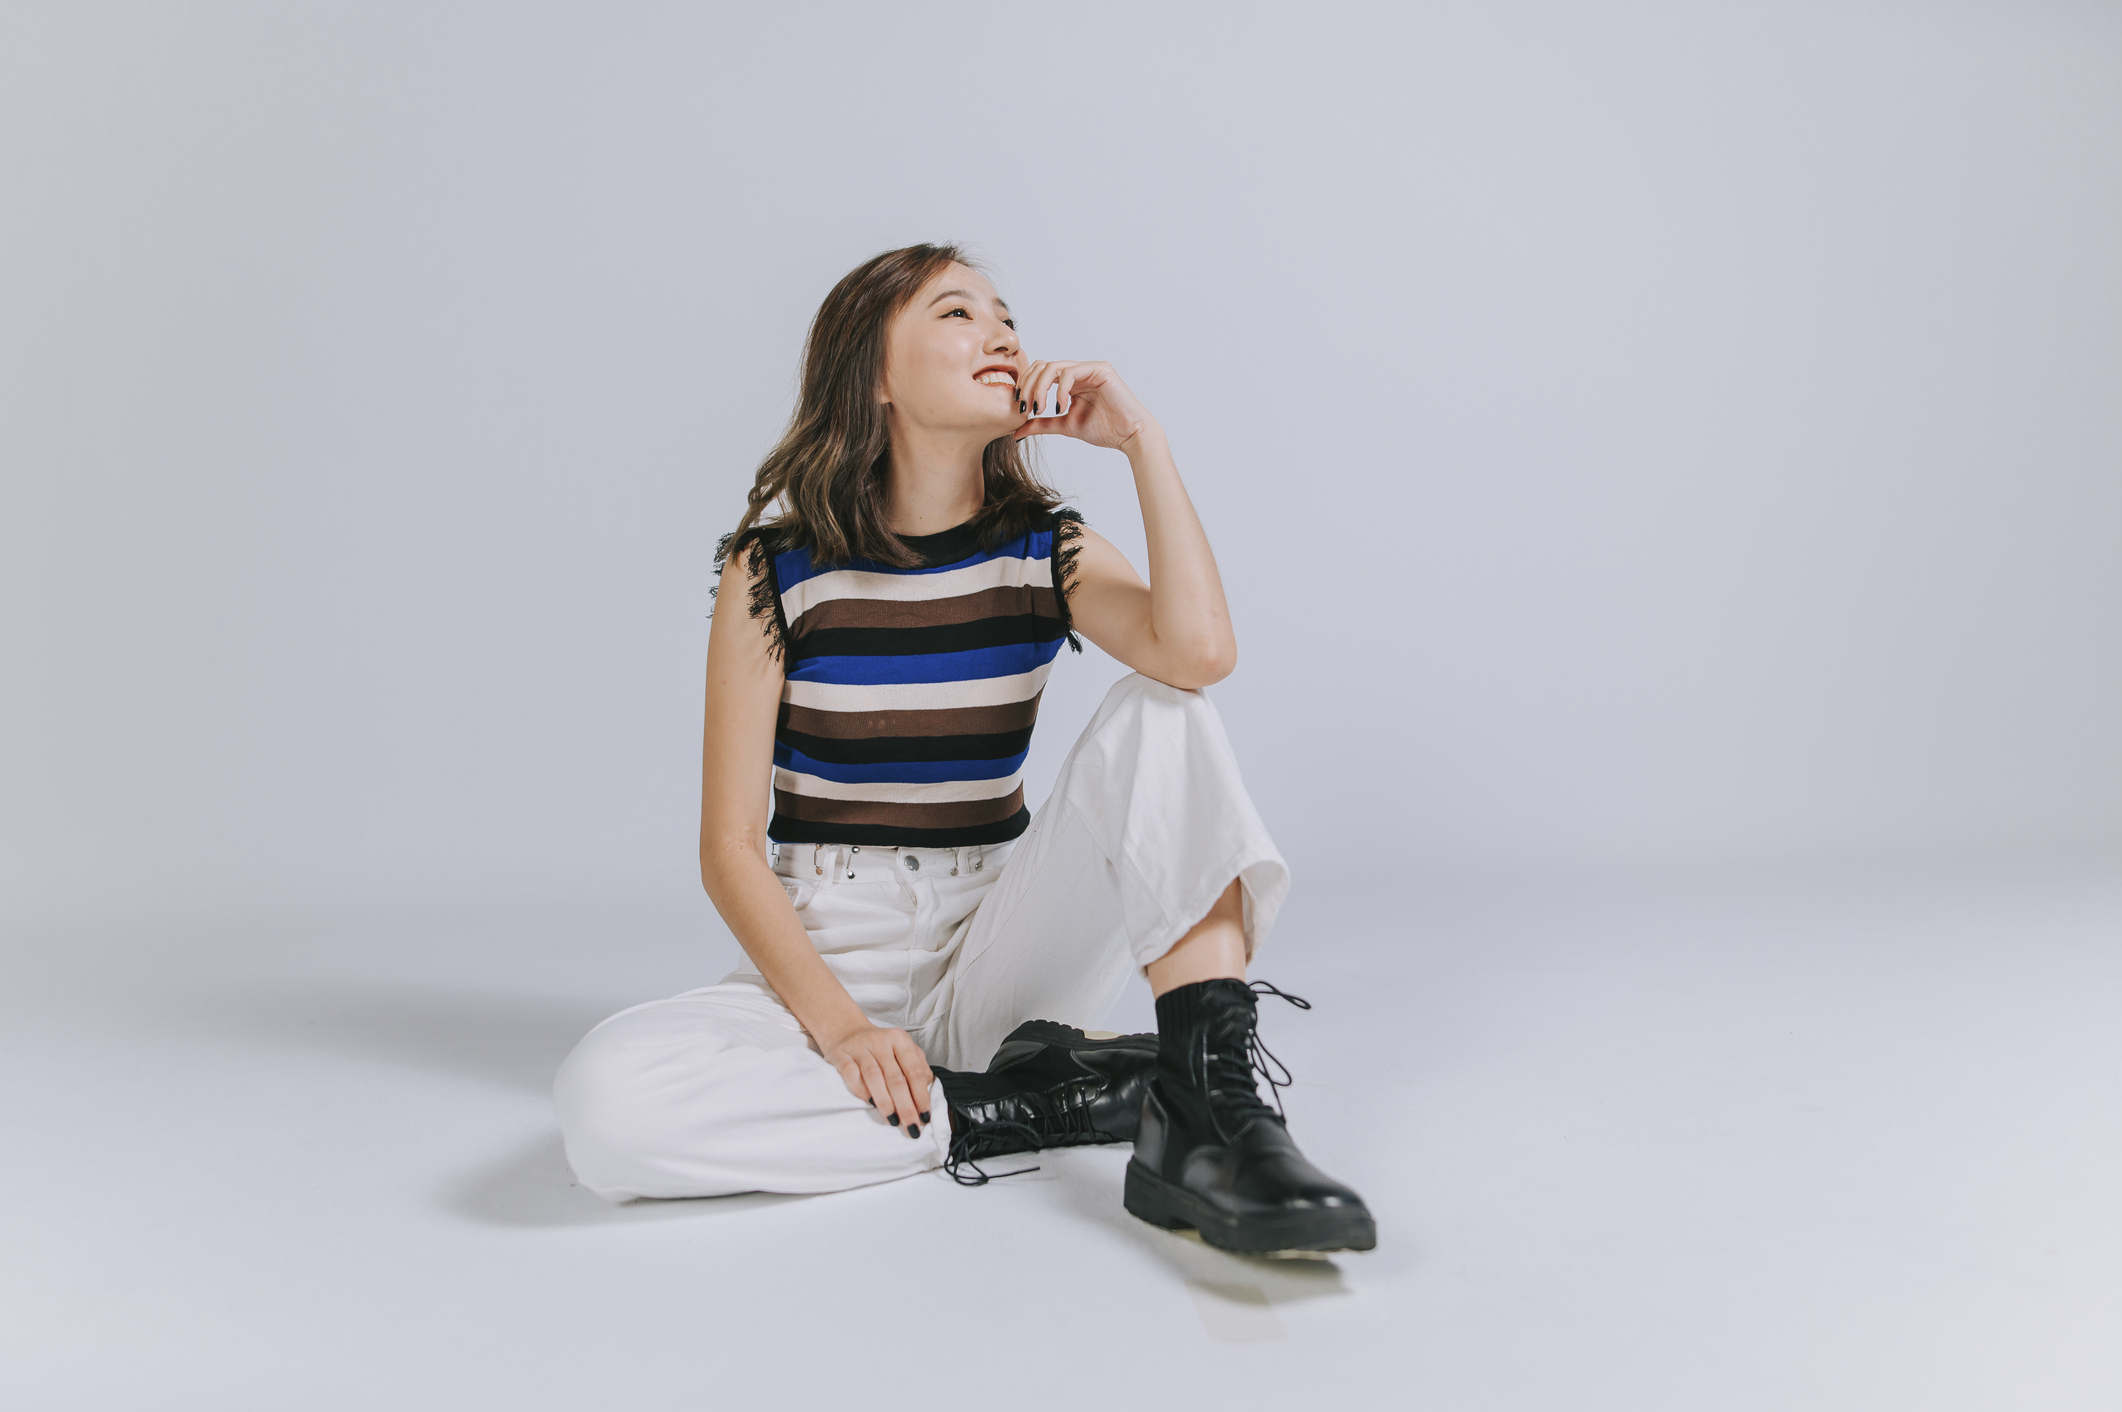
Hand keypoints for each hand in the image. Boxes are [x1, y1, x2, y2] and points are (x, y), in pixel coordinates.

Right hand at [816, 1019, 935, 1139]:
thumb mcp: (903, 1050)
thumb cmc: (881, 1047)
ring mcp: (859, 1047)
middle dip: (905, 1106)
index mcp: (900, 1039)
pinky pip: (851, 1074)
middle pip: (895, 1078)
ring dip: (885, 1102)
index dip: (921, 1096)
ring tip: (893, 1120)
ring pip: (874, 1077)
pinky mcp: (840, 1054)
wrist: (847, 1031)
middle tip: (911, 1126)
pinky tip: (869, 1103)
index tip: (925, 1117)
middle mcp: (880, 1041)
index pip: (914, 1071)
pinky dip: (860, 1090)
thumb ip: (918, 1067)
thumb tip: (926, 1090)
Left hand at [1011, 360, 1157, 451]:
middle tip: (1025, 407)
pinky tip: (1061, 407)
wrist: (1129, 435)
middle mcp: (1078, 372)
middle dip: (1028, 386)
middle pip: (1041, 365)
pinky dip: (1060, 389)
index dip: (1025, 387)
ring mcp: (1089, 368)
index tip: (1020, 408)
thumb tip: (1016, 431)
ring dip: (1040, 387)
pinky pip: (1071, 371)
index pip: (1038, 373)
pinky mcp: (1100, 369)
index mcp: (1069, 382)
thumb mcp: (1064, 426)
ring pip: (1052, 366)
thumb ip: (1041, 424)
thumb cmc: (1104, 430)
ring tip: (1040, 408)